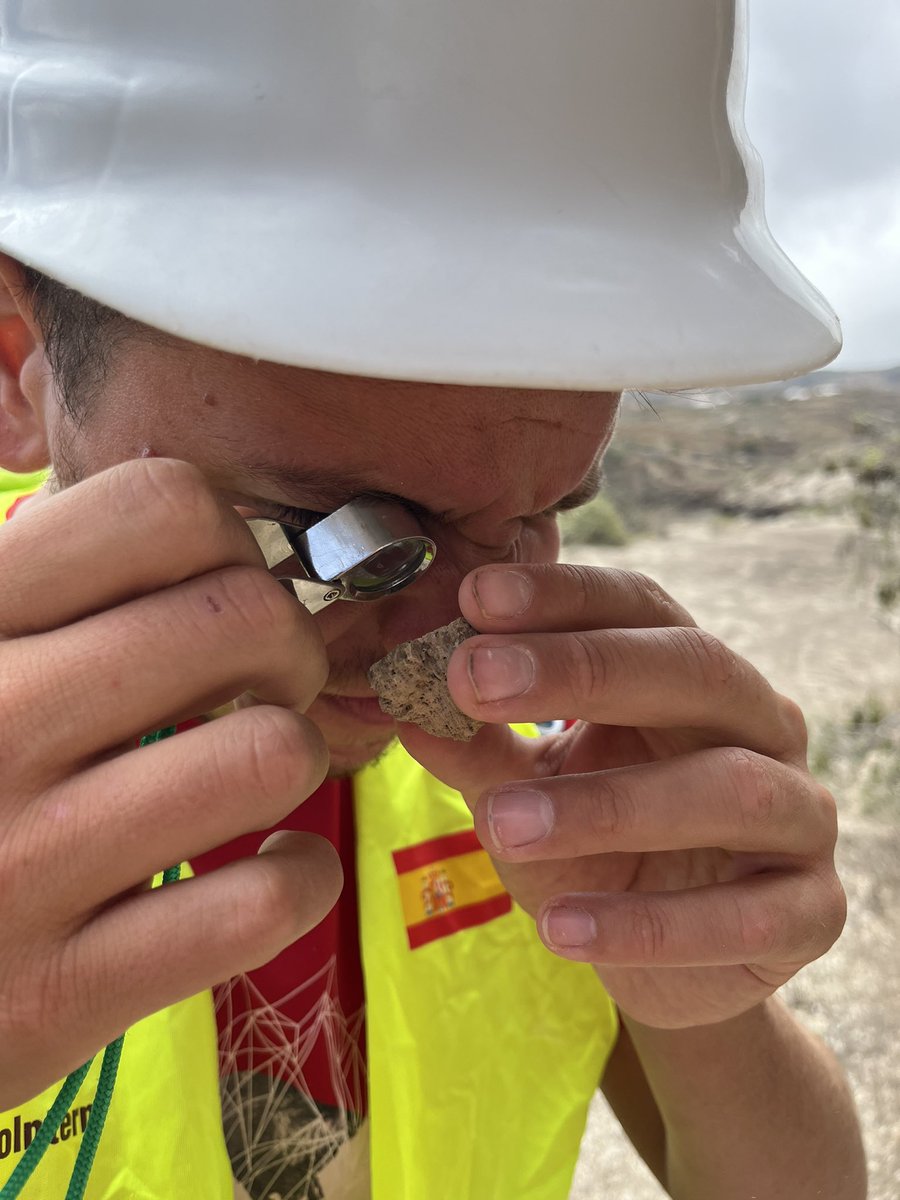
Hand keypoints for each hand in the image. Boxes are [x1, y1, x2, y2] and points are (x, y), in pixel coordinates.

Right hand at [0, 459, 340, 1107]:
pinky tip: (266, 869)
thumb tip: (207, 528)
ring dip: (293, 759)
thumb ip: (52, 586)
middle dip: (290, 649)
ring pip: (268, 753)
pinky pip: (263, 903)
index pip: (160, 506)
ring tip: (250, 775)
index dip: (230, 545)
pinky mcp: (57, 992)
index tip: (218, 593)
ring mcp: (20, 864)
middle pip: (243, 618)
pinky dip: (299, 879)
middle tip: (262, 688)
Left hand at [399, 563, 845, 1029]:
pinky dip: (651, 925)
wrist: (668, 965)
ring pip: (729, 789)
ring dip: (610, 804)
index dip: (563, 597)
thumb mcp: (527, 794)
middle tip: (473, 677)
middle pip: (696, 670)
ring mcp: (799, 815)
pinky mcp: (813, 911)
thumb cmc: (598, 853)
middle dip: (583, 669)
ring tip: (501, 824)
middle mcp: (761, 726)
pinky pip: (747, 916)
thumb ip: (478, 750)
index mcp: (692, 678)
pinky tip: (562, 930)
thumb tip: (408, 705)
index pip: (641, 608)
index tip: (476, 595)